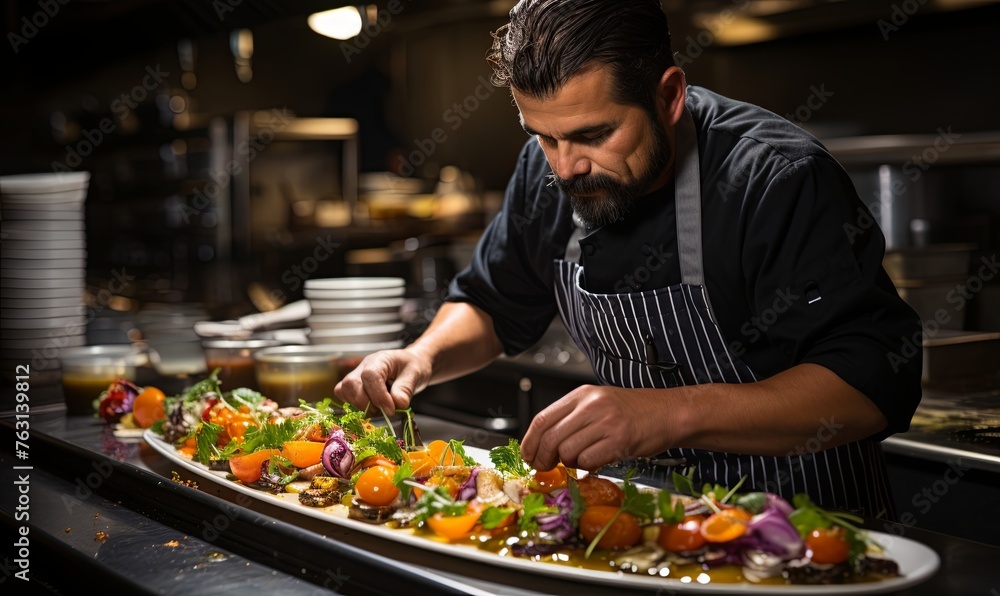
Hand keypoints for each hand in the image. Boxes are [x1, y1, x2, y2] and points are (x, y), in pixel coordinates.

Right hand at [334, 349, 431, 414]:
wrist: (409, 366)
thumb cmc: (412, 367)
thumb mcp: (415, 375)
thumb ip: (406, 389)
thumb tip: (397, 404)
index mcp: (380, 359)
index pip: (370, 376)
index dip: (378, 396)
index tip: (390, 409)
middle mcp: (363, 366)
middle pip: (351, 384)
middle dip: (367, 403)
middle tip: (385, 411)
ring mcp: (356, 375)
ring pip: (344, 390)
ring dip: (359, 406)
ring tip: (378, 410)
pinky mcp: (353, 386)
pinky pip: (342, 394)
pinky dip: (352, 404)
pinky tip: (370, 407)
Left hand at [519, 385, 673, 471]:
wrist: (669, 412)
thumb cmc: (634, 411)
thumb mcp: (598, 403)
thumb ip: (572, 419)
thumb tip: (544, 444)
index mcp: (582, 395)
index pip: (542, 419)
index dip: (530, 441)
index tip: (528, 455)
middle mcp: (591, 406)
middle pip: (550, 438)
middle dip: (543, 458)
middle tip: (545, 467)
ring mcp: (605, 423)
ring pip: (568, 452)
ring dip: (570, 463)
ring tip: (584, 458)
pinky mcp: (619, 441)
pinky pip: (588, 462)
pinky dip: (588, 467)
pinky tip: (598, 460)